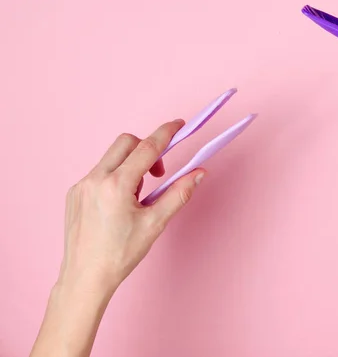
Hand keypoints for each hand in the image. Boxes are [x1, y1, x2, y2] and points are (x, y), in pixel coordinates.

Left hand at [58, 120, 204, 294]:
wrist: (85, 277)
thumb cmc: (120, 254)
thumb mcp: (155, 223)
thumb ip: (179, 193)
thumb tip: (199, 173)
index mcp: (117, 185)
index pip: (147, 148)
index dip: (166, 133)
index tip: (179, 124)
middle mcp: (95, 179)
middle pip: (126, 143)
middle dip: (147, 149)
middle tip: (159, 173)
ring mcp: (81, 185)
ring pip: (111, 157)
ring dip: (131, 165)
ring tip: (138, 196)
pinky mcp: (74, 193)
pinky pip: (99, 172)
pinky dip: (115, 176)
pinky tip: (120, 204)